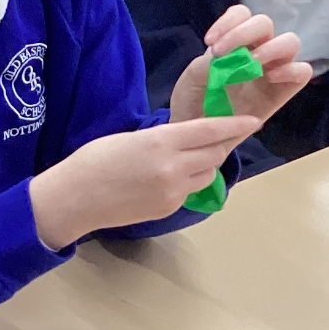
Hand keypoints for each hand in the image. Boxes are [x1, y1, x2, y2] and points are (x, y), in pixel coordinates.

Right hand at [29, 114, 260, 248]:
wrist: (75, 199)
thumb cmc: (94, 159)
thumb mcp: (131, 137)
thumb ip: (165, 138)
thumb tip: (188, 138)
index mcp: (162, 142)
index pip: (210, 131)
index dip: (234, 125)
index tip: (253, 121)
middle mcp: (173, 167)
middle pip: (215, 153)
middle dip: (220, 144)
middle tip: (219, 137)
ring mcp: (173, 191)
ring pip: (207, 174)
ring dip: (205, 164)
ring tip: (188, 158)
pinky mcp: (169, 208)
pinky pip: (190, 190)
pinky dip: (187, 181)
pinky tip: (166, 178)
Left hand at [167, 5, 312, 123]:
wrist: (198, 136)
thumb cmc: (194, 103)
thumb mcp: (192, 80)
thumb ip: (207, 64)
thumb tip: (227, 57)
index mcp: (234, 42)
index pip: (241, 15)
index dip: (229, 22)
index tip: (210, 41)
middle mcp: (257, 50)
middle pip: (265, 23)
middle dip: (244, 32)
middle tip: (222, 53)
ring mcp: (273, 70)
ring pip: (290, 42)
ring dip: (270, 48)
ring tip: (252, 64)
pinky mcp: (283, 91)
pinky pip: (302, 72)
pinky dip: (291, 69)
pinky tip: (270, 78)